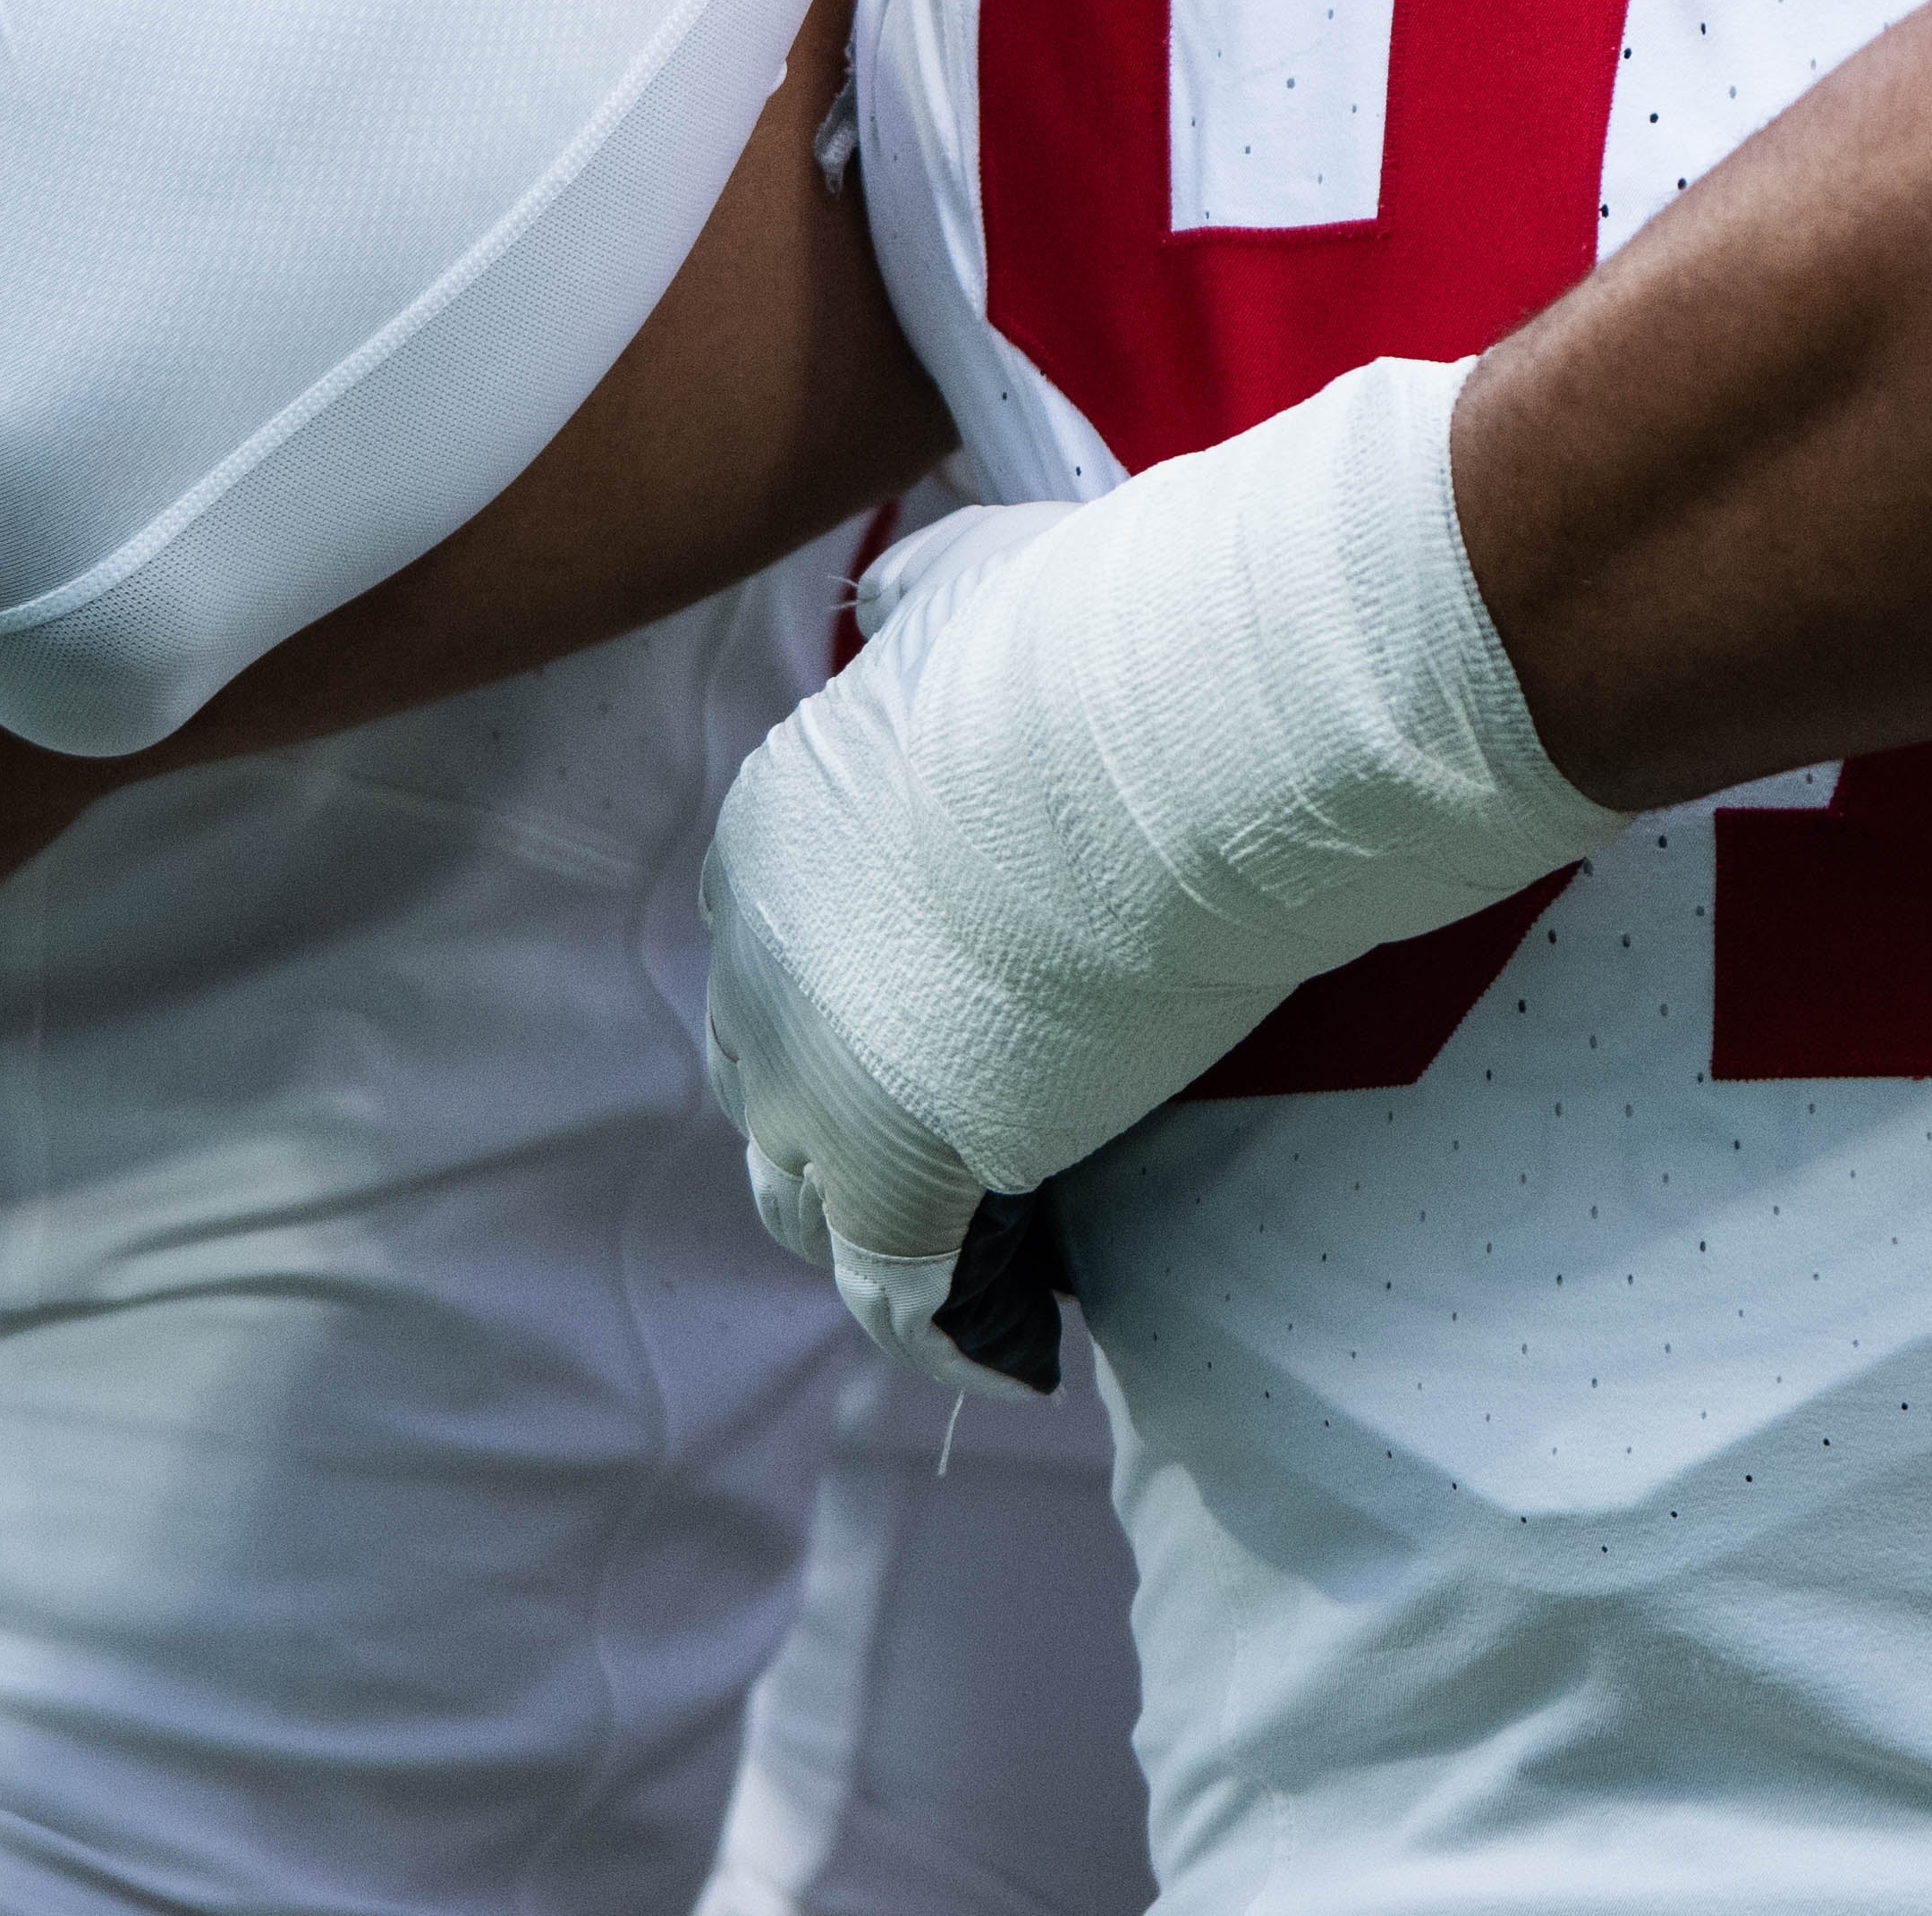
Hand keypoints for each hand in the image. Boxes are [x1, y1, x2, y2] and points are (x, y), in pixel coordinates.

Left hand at [702, 511, 1076, 1396]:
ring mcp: (814, 1080)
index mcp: (771, 825)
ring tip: (975, 1245)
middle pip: (769, 1070)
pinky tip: (1009, 1345)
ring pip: (800, 1195)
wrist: (1172, 737)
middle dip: (841, 1102)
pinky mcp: (897, 1174)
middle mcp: (759, 960)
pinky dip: (951, 1328)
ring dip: (873, 1221)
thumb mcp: (976, 586)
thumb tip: (902, 605)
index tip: (960, 988)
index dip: (865, 977)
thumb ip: (922, 610)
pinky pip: (898, 1294)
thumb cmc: (1099, 644)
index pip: (786, 938)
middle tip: (965, 1113)